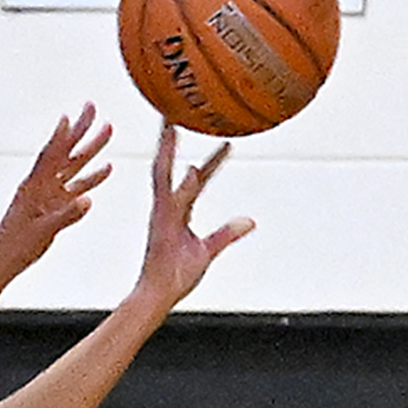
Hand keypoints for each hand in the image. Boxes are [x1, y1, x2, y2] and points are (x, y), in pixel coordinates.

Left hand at [0, 105, 114, 274]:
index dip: (60, 136)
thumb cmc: (16, 247)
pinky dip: (91, 177)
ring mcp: (49, 194)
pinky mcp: (55, 205)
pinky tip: (106, 169)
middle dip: (80, 129)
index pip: (50, 155)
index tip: (70, 116)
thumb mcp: (43, 232)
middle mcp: (42, 185)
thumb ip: (66, 216)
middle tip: (92, 107)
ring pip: (74, 165)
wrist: (3, 260)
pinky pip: (77, 187)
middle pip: (65, 151)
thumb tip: (88, 201)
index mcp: (34, 187)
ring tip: (108, 130)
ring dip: (91, 149)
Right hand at [135, 125, 253, 309]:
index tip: (228, 142)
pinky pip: (170, 200)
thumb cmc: (175, 278)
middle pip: (169, 165)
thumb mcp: (207, 252)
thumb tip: (250, 221)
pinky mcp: (159, 225)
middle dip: (171, 139)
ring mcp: (161, 214)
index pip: (198, 180)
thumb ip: (227, 234)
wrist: (157, 297)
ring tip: (170, 123)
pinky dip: (180, 185)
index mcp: (177, 211)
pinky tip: (192, 169)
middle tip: (175, 110)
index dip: (213, 161)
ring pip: (163, 174)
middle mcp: (166, 207)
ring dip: (166, 149)